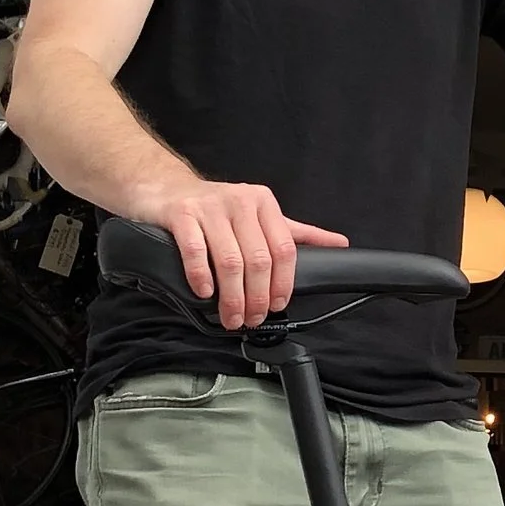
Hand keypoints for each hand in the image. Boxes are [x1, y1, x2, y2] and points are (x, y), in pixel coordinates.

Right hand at [136, 179, 347, 330]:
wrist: (166, 187)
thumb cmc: (216, 208)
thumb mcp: (260, 215)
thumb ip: (297, 233)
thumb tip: (339, 244)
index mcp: (263, 203)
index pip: (284, 248)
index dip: (283, 282)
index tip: (277, 305)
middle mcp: (240, 201)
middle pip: (258, 259)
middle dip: (257, 297)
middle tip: (251, 318)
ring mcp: (209, 207)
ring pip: (230, 260)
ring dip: (232, 297)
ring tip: (230, 316)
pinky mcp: (181, 214)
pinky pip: (196, 250)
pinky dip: (202, 276)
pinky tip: (204, 293)